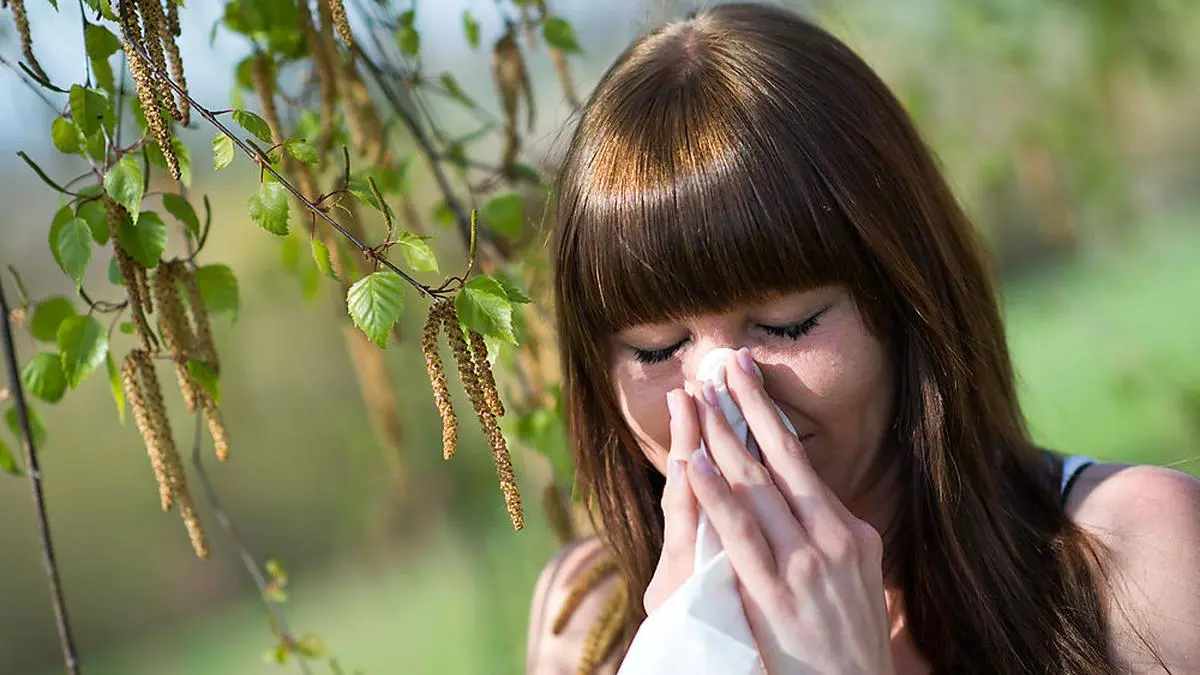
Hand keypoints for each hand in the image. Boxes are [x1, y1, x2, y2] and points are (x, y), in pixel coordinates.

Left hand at [653, 349, 894, 673]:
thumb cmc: (847, 641)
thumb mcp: (854, 578)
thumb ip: (827, 535)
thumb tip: (801, 494)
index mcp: (851, 531)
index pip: (801, 462)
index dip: (769, 417)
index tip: (748, 380)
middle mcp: (832, 538)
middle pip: (781, 459)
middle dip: (748, 407)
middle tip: (724, 364)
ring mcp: (805, 564)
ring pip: (756, 487)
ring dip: (723, 437)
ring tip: (701, 396)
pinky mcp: (776, 594)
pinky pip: (740, 536)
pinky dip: (717, 496)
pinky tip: (696, 464)